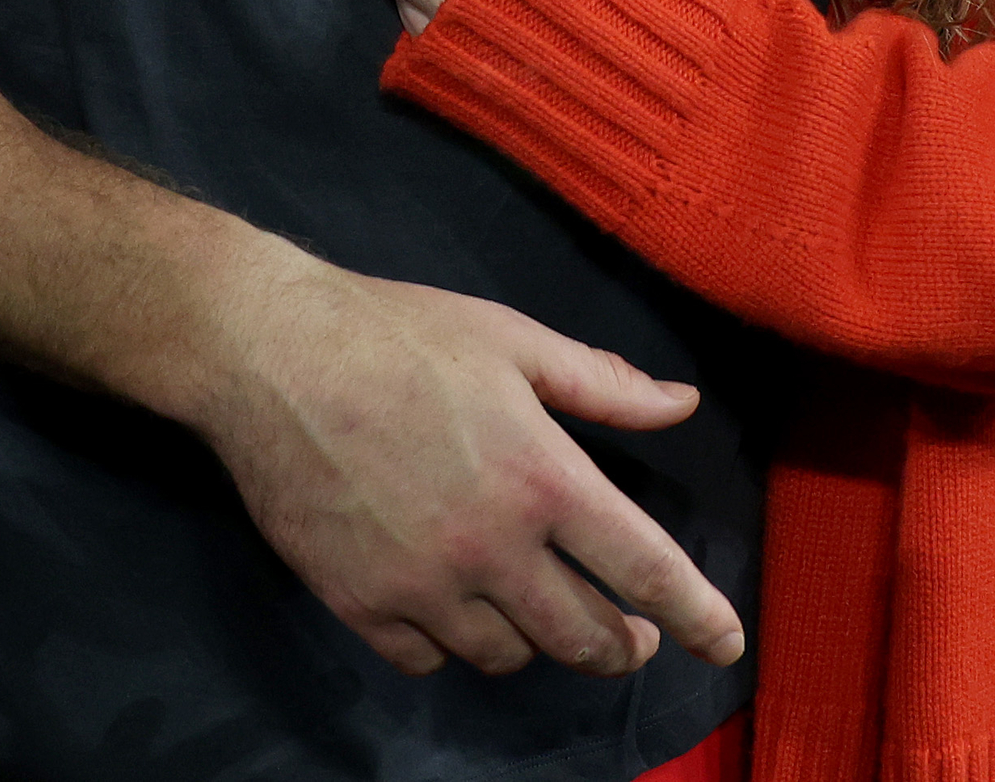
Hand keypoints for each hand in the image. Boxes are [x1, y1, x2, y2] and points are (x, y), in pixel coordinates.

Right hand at [185, 243, 743, 679]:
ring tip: (535, 609)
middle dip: (623, 645)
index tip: (725, 645)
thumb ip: (605, 386)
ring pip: (509, 656)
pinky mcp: (360, 605)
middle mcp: (492, 547)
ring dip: (535, 640)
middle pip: (585, 637)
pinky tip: (451, 607)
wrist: (269, 354)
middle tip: (632, 636)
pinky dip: (451, 644)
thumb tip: (683, 404)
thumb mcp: (514, 340)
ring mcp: (422, 586)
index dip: (698, 615)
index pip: (645, 570)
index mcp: (543, 478)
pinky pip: (428, 660)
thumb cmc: (399, 334)